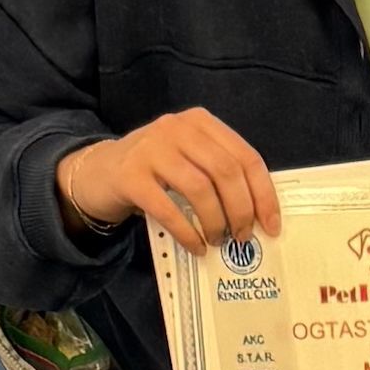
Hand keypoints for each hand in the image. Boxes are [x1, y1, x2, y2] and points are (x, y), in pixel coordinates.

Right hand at [58, 110, 281, 254]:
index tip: (271, 225)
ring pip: (199, 188)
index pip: (245, 157)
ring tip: (216, 241)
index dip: (263, 194)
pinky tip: (195, 246)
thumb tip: (257, 214)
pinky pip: (168, 209)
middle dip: (241, 211)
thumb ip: (219, 174)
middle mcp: (177, 128)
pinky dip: (187, 232)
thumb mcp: (189, 159)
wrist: (98, 172)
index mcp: (200, 123)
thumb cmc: (154, 172)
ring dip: (215, 222)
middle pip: (226, 171)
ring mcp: (152, 149)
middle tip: (242, 237)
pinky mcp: (130, 176)